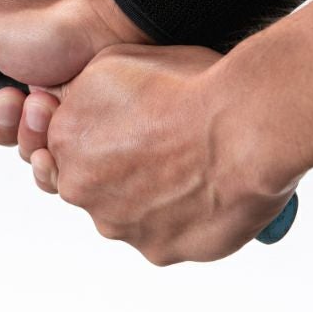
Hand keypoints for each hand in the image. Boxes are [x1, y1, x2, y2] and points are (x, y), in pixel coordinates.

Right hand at [0, 0, 149, 143]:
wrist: (118, 25)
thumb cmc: (56, 19)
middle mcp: (21, 69)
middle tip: (13, 97)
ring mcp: (49, 91)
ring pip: (18, 135)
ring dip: (24, 124)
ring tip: (44, 102)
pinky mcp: (74, 112)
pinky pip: (47, 145)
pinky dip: (47, 136)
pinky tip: (59, 114)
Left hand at [17, 44, 299, 264]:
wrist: (245, 126)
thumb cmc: (190, 87)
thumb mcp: (116, 60)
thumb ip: (82, 90)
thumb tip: (74, 103)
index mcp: (68, 138)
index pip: (66, 141)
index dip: (99, 130)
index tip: (129, 123)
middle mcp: (82, 187)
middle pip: (90, 178)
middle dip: (116, 164)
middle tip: (158, 142)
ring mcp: (119, 224)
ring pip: (124, 209)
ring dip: (145, 193)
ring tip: (187, 165)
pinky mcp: (157, 250)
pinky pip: (160, 234)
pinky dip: (176, 217)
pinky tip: (201, 190)